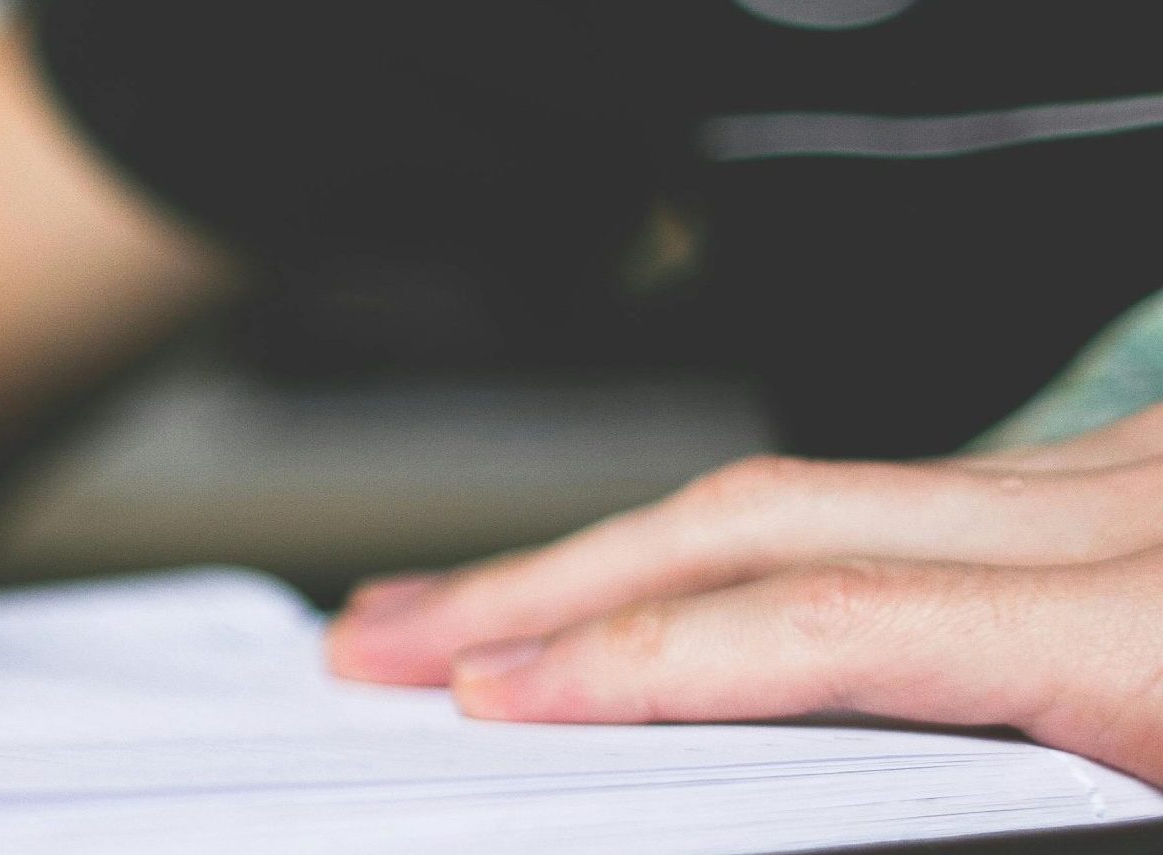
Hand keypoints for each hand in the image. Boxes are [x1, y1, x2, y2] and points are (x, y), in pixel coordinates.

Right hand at [330, 403, 1162, 782]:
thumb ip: (984, 818)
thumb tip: (765, 806)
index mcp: (1154, 632)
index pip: (825, 626)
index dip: (630, 661)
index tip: (481, 698)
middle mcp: (1124, 515)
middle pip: (761, 517)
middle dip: (545, 580)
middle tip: (386, 635)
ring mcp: (1122, 474)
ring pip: (801, 488)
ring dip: (616, 553)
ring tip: (474, 613)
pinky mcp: (1120, 475)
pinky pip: (887, 491)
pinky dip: (739, 542)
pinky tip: (655, 579)